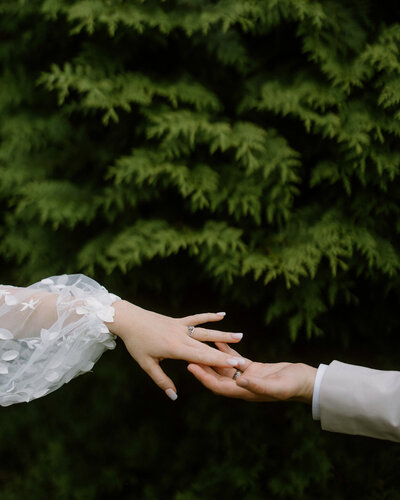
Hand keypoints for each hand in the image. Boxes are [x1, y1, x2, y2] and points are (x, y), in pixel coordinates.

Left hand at [106, 301, 245, 399]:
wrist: (129, 319)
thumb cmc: (136, 343)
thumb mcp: (146, 364)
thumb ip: (162, 380)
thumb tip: (174, 396)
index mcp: (174, 348)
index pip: (200, 357)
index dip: (218, 361)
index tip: (233, 365)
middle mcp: (181, 336)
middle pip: (207, 347)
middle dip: (226, 354)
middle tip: (243, 361)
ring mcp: (181, 327)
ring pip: (206, 331)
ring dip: (223, 335)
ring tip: (240, 336)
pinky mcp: (178, 321)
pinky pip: (196, 319)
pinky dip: (209, 316)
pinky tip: (222, 315)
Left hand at [187, 343, 316, 403]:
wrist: (306, 382)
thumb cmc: (294, 386)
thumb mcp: (277, 386)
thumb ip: (258, 385)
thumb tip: (240, 382)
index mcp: (245, 392)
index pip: (218, 386)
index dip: (203, 377)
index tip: (190, 366)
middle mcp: (242, 385)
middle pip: (216, 376)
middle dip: (202, 366)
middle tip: (187, 354)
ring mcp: (247, 376)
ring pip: (224, 367)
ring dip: (211, 357)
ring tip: (198, 346)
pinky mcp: (253, 367)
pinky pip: (235, 358)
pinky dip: (226, 351)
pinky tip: (218, 341)